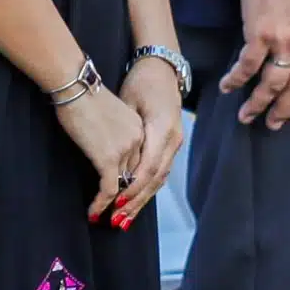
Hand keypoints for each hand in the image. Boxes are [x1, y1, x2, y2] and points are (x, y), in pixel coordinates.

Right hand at [53, 83, 145, 220]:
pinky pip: (108, 189)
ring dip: (116, 207)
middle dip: (130, 201)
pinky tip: (93, 213)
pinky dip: (101, 204)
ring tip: (109, 220)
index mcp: (140, 128)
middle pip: (136, 178)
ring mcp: (125, 150)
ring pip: (124, 187)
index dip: (135, 184)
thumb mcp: (107, 114)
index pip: (141, 163)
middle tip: (122, 219)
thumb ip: (113, 133)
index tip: (129, 199)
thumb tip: (104, 149)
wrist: (75, 85)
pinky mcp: (109, 158)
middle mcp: (139, 140)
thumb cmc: (83, 94)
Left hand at [111, 61, 184, 228]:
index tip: (115, 201)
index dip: (132, 187)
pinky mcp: (171, 145)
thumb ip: (128, 132)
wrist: (162, 69)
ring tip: (123, 219)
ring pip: (159, 179)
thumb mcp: (130, 101)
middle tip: (116, 220)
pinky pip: (160, 172)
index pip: (148, 167)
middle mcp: (173, 140)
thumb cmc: (142, 82)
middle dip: (135, 201)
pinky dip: (147, 189)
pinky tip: (135, 203)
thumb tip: (117, 162)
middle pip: (154, 179)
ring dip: (141, 201)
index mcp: (163, 129)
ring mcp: (175, 144)